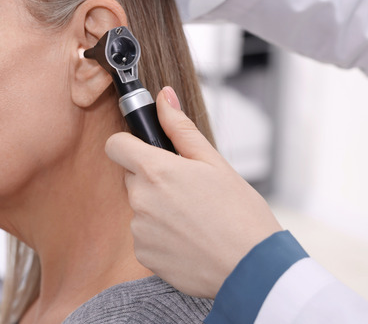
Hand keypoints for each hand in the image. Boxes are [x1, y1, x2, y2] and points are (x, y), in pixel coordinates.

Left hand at [105, 86, 281, 297]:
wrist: (251, 269)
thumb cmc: (240, 214)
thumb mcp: (215, 163)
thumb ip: (181, 129)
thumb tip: (163, 98)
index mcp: (156, 171)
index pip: (115, 146)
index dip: (129, 144)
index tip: (145, 150)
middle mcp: (141, 199)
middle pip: (132, 178)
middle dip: (153, 179)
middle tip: (188, 190)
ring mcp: (139, 229)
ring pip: (140, 208)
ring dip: (158, 209)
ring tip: (194, 218)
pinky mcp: (143, 254)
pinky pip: (144, 235)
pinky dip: (160, 235)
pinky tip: (188, 239)